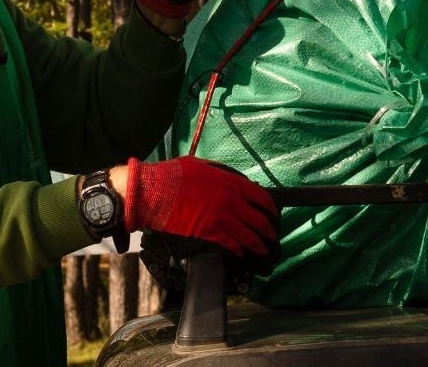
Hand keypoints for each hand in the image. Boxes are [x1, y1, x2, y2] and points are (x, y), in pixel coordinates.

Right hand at [119, 156, 279, 263]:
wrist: (152, 192)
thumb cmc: (174, 175)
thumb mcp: (204, 166)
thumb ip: (223, 176)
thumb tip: (235, 184)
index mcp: (232, 183)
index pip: (264, 200)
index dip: (273, 213)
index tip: (274, 220)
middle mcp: (232, 203)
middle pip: (262, 224)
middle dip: (272, 238)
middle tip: (274, 246)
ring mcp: (221, 221)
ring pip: (252, 240)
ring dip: (262, 253)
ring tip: (267, 261)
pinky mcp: (208, 236)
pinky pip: (233, 249)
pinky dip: (241, 256)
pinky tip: (244, 260)